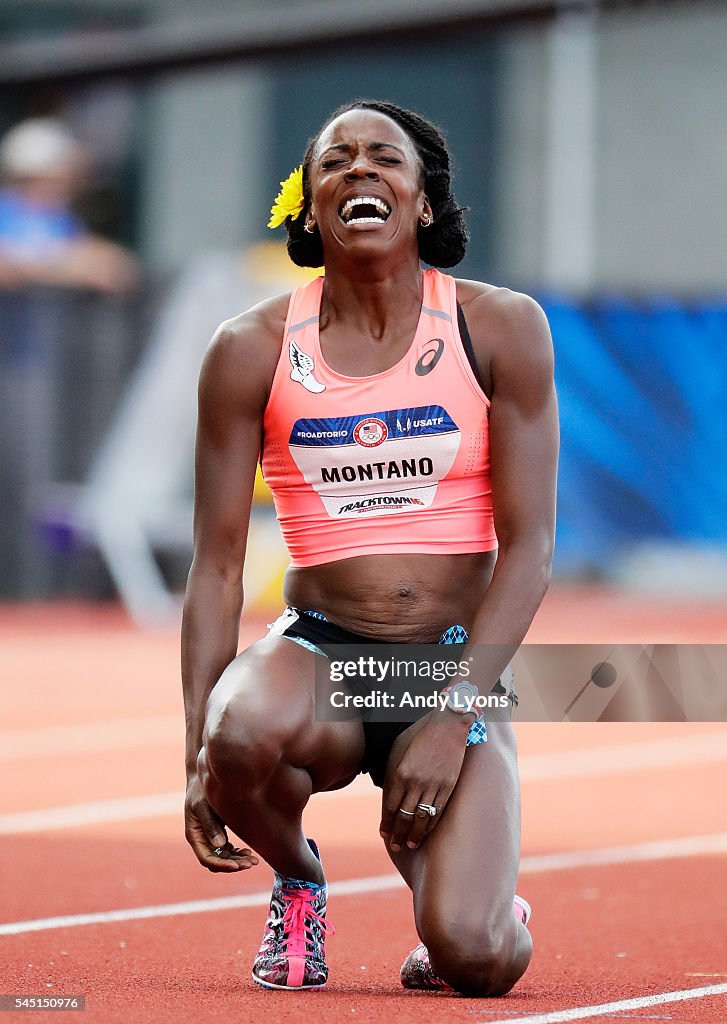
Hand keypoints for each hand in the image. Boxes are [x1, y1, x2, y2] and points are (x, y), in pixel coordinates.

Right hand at [184, 774, 258, 872]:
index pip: (207, 858)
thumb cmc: (200, 789)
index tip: (237, 866)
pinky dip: (236, 853)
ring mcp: (209, 837)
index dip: (222, 865)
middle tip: (251, 863)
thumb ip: (210, 824)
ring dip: (237, 861)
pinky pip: (227, 849)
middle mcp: (201, 840)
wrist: (203, 776)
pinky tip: (248, 852)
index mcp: (194, 835)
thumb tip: (220, 845)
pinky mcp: (218, 833)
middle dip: (233, 865)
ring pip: (223, 857)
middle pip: (216, 861)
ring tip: (253, 860)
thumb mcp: (202, 805)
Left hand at [380, 712, 469, 852]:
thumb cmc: (422, 738)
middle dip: (398, 834)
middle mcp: (415, 782)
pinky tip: (426, 832)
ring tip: (410, 844)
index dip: (387, 823)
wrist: (447, 728)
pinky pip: (437, 810)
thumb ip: (397, 776)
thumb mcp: (402, 755)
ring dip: (414, 834)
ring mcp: (433, 785)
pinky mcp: (447, 786)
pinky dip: (431, 824)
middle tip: (395, 846)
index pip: (390, 806)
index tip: (384, 834)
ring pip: (421, 817)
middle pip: (404, 815)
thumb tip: (391, 797)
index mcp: (401, 773)